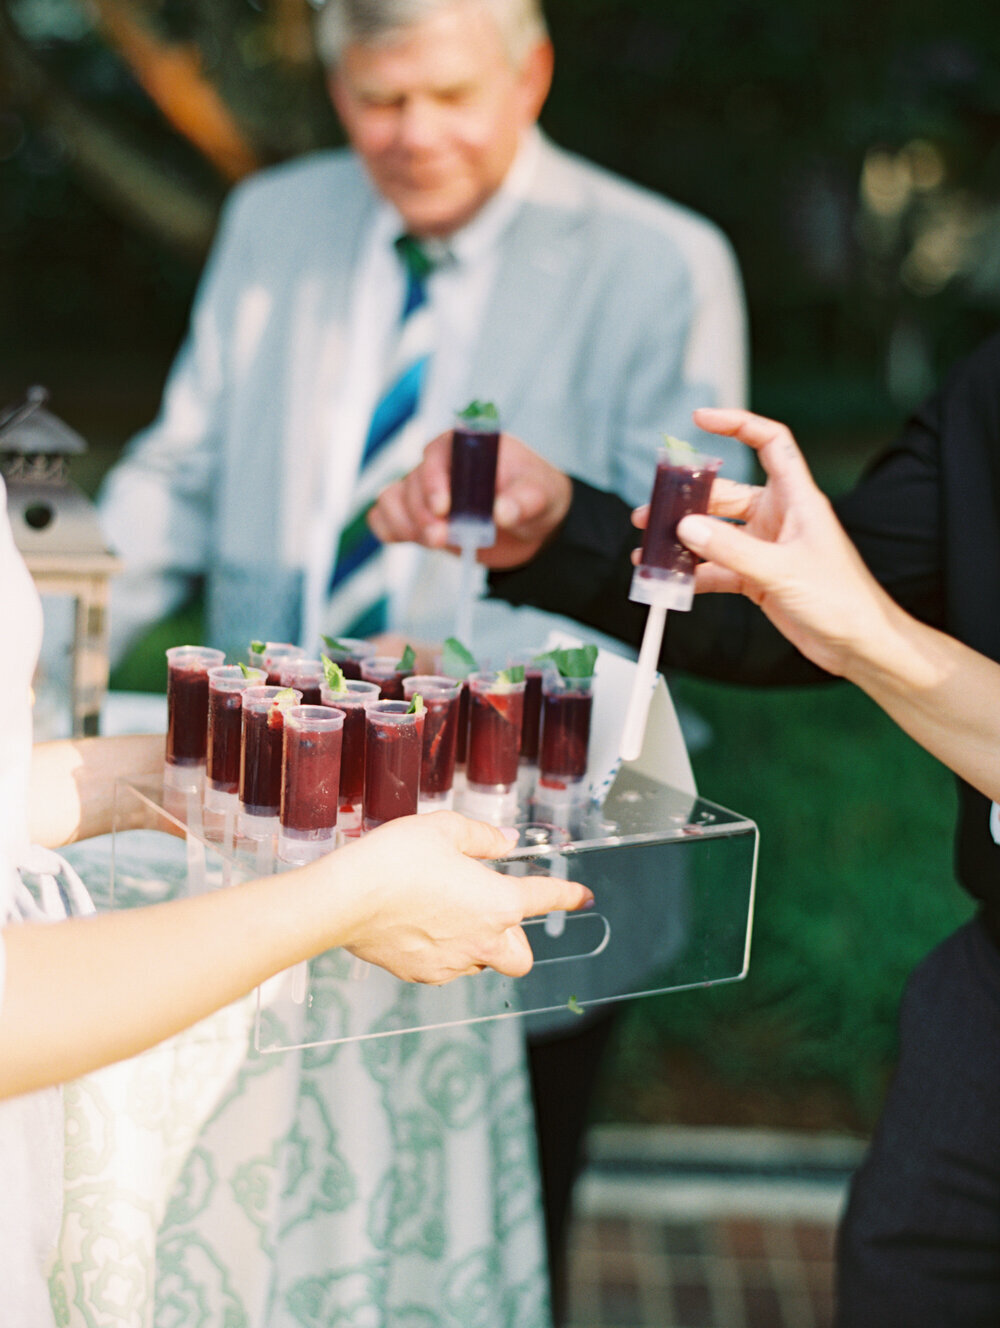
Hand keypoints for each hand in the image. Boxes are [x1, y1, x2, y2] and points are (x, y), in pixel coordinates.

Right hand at [330, 811, 592, 982]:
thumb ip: (482, 838)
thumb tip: (504, 842)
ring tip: (445, 912)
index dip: (567, 895)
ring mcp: (452, 963)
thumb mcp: (444, 829)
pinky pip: (446, 967)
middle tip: (491, 910)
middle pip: (521, 956)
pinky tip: (419, 926)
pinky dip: (444, 951)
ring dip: (477, 944)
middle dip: (515, 938)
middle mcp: (483, 940)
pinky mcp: (422, 974)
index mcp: (498, 902)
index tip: (582, 896)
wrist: (345, 898)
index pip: (545, 899)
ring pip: (481, 962)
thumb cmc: (396, 858)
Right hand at [368, 432, 572, 569]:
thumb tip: (503, 512)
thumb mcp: (541, 496)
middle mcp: (442, 465)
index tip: (444, 507)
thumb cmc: (536, 495)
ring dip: (406, 523)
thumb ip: (523, 502)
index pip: (439, 453)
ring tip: (433, 542)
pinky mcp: (419, 516)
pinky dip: (389, 528)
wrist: (532, 524)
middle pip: (414, 482)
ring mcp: (427, 491)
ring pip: (394, 498)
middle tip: (441, 538)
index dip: (435, 480)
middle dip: (423, 513)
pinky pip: (385, 516)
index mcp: (469, 447)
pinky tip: (406, 539)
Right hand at [669, 407, 899, 677]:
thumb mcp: (782, 570)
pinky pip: (718, 568)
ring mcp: (767, 548)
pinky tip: (672, 581)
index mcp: (796, 499)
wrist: (859, 645)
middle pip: (725, 494)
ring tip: (651, 549)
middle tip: (651, 513)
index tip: (700, 419)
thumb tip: (688, 528)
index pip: (769, 443)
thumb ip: (731, 549)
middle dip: (687, 501)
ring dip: (684, 541)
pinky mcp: (759, 578)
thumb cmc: (843, 600)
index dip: (737, 424)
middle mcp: (779, 518)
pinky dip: (695, 574)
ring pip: (716, 533)